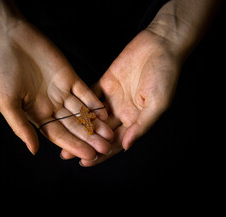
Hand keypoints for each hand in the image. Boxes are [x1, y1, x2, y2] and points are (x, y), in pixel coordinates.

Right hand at [0, 21, 112, 158]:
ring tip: (109, 135)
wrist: (9, 39)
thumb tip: (34, 151)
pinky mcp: (70, 77)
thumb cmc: (1, 72)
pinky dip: (94, 101)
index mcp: (37, 115)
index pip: (59, 134)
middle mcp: (52, 106)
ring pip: (82, 111)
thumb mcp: (6, 102)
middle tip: (105, 149)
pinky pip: (85, 92)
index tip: (88, 156)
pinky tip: (104, 112)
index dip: (73, 145)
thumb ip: (20, 126)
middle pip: (74, 126)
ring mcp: (62, 92)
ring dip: (95, 123)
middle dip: (89, 138)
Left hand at [61, 29, 182, 165]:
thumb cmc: (164, 76)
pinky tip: (65, 111)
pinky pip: (90, 97)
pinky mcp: (105, 83)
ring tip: (60, 135)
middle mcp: (122, 112)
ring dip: (78, 126)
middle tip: (65, 153)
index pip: (116, 142)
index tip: (85, 161)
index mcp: (135, 120)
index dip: (101, 153)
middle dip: (84, 143)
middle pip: (100, 133)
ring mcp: (112, 98)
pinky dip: (80, 105)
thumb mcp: (157, 104)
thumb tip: (126, 146)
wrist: (160, 46)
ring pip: (93, 117)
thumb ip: (141, 125)